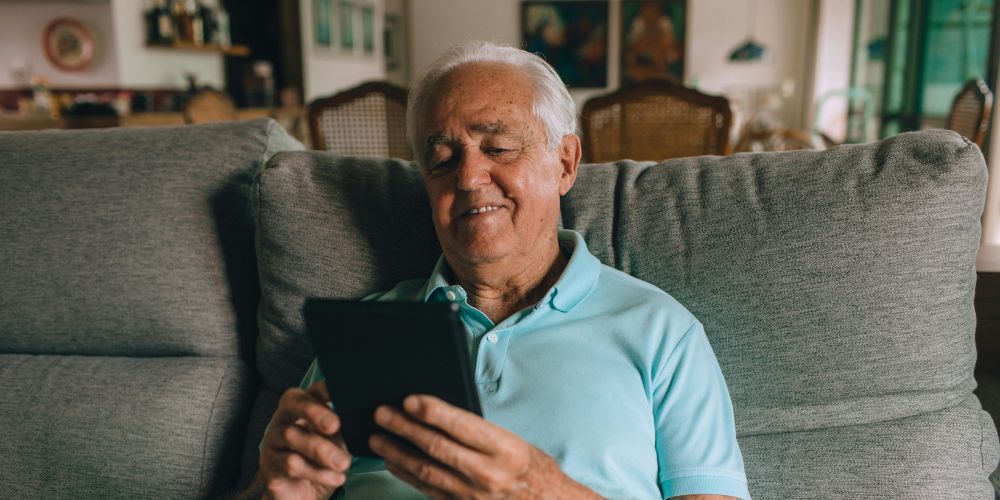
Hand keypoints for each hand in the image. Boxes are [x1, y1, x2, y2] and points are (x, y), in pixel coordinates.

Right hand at [259, 381, 351, 499]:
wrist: (303, 496)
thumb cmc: (321, 462)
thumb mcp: (336, 444)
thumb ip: (342, 429)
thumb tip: (359, 418)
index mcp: (302, 409)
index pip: (310, 390)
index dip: (324, 389)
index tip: (340, 392)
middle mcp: (284, 419)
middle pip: (292, 403)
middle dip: (314, 412)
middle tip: (334, 426)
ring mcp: (273, 441)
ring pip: (291, 435)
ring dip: (321, 449)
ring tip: (343, 463)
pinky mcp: (269, 466)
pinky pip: (290, 463)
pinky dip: (317, 472)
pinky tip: (336, 478)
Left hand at [369, 395, 600, 499]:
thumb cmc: (532, 470)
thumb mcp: (514, 442)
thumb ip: (479, 431)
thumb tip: (439, 414)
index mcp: (504, 449)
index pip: (460, 425)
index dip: (432, 411)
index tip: (409, 400)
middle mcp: (486, 473)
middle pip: (435, 447)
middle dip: (404, 428)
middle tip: (382, 414)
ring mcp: (472, 494)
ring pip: (426, 470)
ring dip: (397, 452)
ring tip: (379, 437)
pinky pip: (428, 489)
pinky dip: (407, 475)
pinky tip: (394, 463)